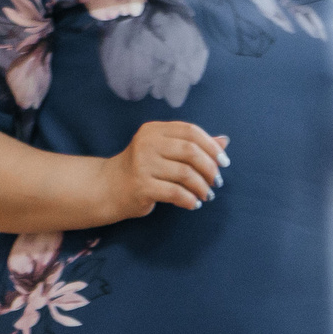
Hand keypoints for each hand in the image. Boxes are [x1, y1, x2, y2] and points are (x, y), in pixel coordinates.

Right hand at [96, 121, 227, 218]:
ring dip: (202, 187)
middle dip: (210, 168)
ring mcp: (142, 164)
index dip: (211, 146)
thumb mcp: (165, 151)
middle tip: (217, 182)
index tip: (224, 162)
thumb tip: (224, 141)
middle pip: (190, 151)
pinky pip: (175, 193)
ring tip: (207, 195)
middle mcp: (147, 143)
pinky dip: (189, 200)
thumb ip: (193, 145)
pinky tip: (193, 203)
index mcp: (154, 130)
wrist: (108, 188)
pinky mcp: (141, 186)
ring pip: (185, 173)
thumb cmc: (142, 169)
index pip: (190, 131)